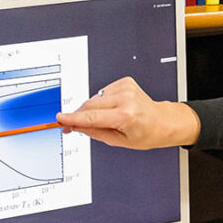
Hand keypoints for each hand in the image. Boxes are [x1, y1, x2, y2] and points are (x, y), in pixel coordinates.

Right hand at [57, 77, 200, 149]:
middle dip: (78, 115)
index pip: (92, 117)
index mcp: (125, 116)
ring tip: (106, 119)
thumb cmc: (145, 133)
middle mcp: (126, 99)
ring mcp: (125, 88)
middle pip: (89, 106)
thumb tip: (75, 126)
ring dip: (92, 109)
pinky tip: (113, 108)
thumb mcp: (118, 141)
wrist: (162, 121)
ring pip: (94, 99)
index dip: (73, 118)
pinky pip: (102, 93)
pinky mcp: (125, 81)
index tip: (61, 119)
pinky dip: (102, 102)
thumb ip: (94, 132)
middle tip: (70, 126)